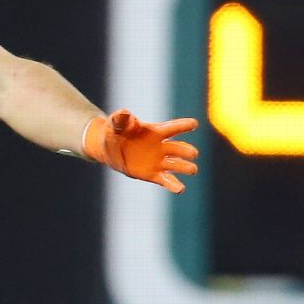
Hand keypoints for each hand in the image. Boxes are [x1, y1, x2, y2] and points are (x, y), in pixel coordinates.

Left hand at [83, 109, 198, 193]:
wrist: (108, 148)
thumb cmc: (115, 131)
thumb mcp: (115, 123)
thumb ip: (120, 119)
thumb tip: (125, 114)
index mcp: (155, 132)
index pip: (172, 128)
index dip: (183, 125)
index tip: (194, 124)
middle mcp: (161, 147)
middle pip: (179, 148)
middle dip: (187, 151)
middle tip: (192, 154)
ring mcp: (159, 162)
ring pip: (177, 165)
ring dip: (186, 167)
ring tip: (193, 170)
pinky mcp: (153, 175)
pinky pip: (166, 180)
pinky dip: (174, 185)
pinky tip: (180, 189)